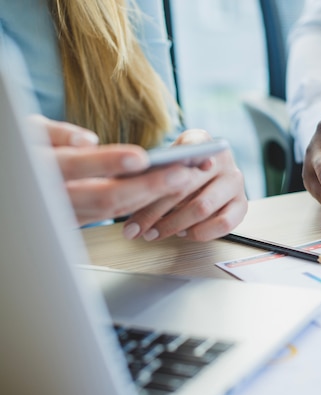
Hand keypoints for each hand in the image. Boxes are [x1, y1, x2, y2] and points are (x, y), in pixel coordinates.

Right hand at [32, 116, 209, 227]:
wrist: (13, 184)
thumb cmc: (23, 147)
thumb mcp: (30, 130)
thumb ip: (57, 133)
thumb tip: (89, 140)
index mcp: (42, 170)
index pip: (79, 167)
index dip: (111, 163)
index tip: (142, 157)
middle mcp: (55, 198)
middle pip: (106, 197)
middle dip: (148, 186)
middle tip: (182, 172)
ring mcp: (68, 214)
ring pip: (114, 210)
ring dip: (152, 196)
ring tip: (183, 177)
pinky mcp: (78, 220)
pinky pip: (113, 214)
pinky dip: (141, 203)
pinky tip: (166, 189)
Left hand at [122, 129, 247, 241]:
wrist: (204, 181)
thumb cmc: (177, 172)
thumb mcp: (164, 163)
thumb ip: (153, 168)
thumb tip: (126, 183)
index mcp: (203, 141)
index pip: (194, 145)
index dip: (186, 155)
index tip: (168, 168)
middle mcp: (224, 159)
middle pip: (187, 184)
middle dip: (155, 209)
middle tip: (134, 227)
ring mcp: (235, 182)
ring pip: (202, 208)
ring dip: (173, 225)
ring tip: (152, 233)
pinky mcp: (242, 205)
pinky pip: (223, 224)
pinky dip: (199, 232)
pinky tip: (182, 234)